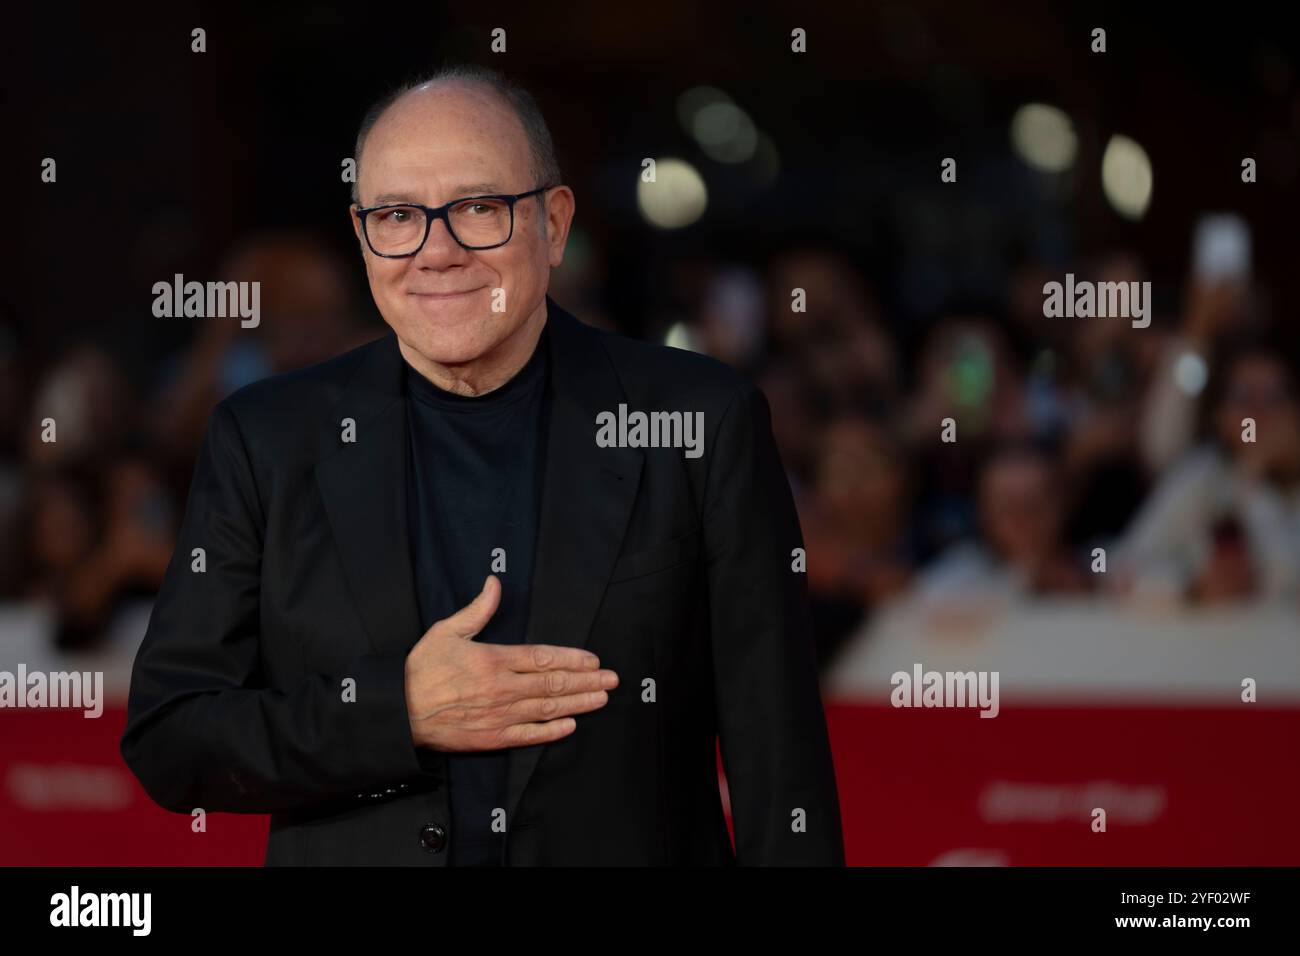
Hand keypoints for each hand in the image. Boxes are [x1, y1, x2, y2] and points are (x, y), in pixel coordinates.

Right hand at [404, 575, 618, 751]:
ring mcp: (499, 714)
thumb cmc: (421, 670)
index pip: (544, 658)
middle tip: (612, 680)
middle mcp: (502, 688)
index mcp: (494, 659)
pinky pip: (529, 735)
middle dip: (587, 681)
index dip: (572, 659)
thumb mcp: (447, 631)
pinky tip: (571, 725)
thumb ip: (477, 609)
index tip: (594, 660)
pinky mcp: (492, 737)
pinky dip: (552, 731)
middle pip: (554, 684)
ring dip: (579, 703)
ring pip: (548, 709)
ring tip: (601, 699)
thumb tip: (495, 584)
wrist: (399, 712)